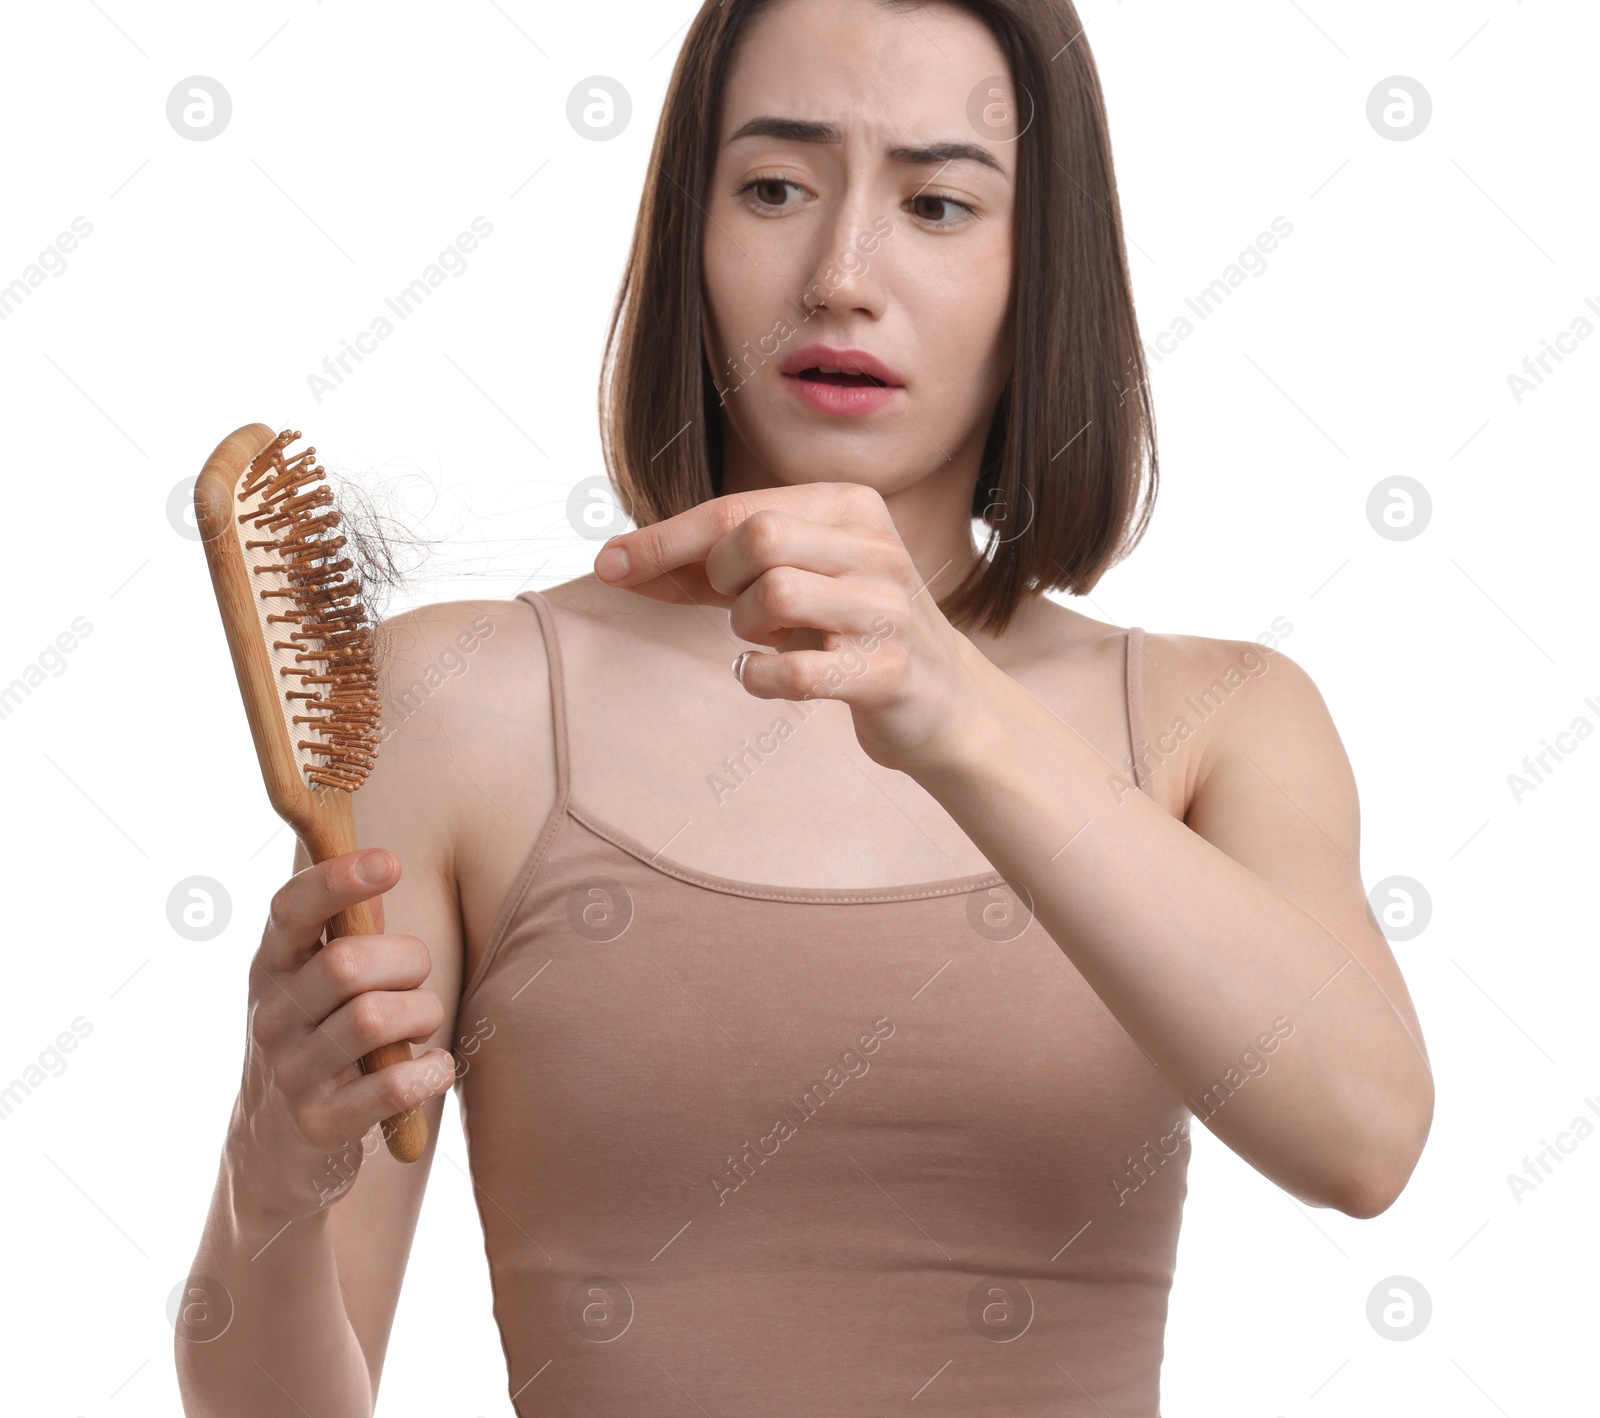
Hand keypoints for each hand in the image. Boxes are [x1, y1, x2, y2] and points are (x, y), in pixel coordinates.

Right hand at [228, 849, 453, 1223]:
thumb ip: (348, 932)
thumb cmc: (321, 1039)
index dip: (337, 881)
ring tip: (422, 1024)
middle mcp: (273, 1016)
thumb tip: (381, 868)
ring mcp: (292, 1072)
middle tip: (416, 978)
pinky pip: (390, 1087)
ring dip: (421, 1013)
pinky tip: (437, 1068)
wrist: (276, 1149)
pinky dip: (429, 1072)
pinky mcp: (320, 1123)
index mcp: (273, 967)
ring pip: (373, 1019)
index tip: (389, 862)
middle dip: (406, 961)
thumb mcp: (315, 983)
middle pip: (346, 962)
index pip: (291, 909)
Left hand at [591, 483, 996, 775]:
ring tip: (765, 640)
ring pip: (774, 594)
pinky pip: (791, 672)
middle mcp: (876, 548)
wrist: (944, 701)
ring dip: (745, 627)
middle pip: (756, 537)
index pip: (738, 507)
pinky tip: (766, 677)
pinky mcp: (888, 672)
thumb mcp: (795, 579)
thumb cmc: (847, 632)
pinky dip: (758, 678)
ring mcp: (887, 609)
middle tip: (734, 606)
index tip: (608, 563)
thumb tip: (618, 560)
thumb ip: (716, 566)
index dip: (664, 538)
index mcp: (851, 507)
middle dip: (719, 577)